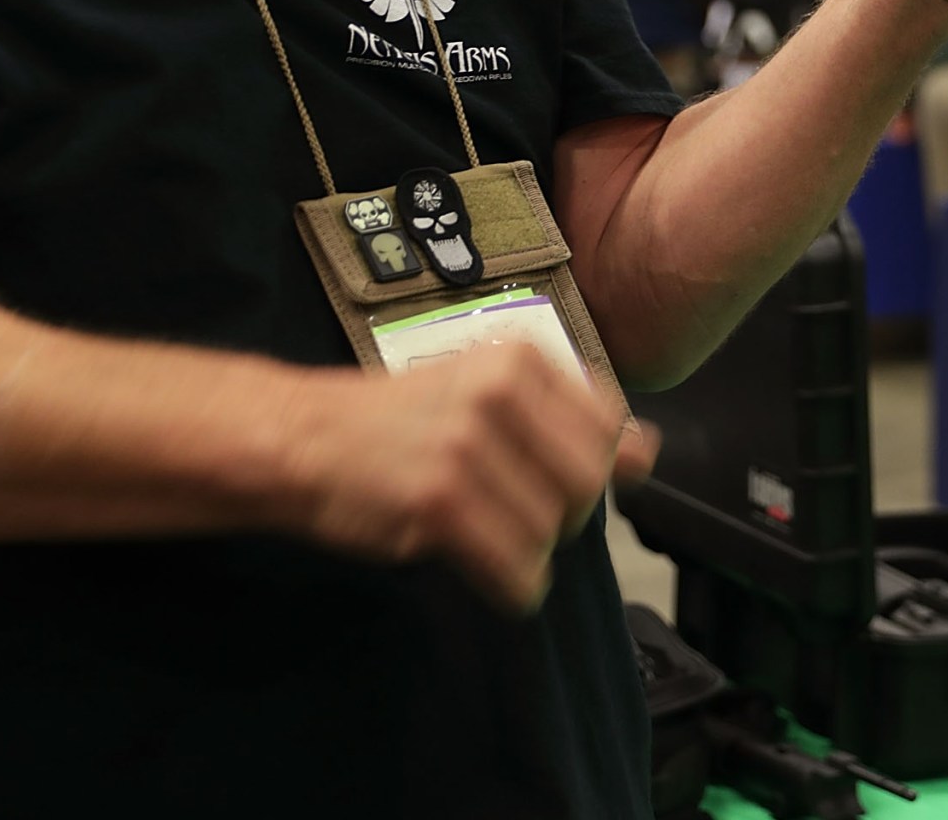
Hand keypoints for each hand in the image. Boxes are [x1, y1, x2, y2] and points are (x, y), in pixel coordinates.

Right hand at [279, 343, 662, 612]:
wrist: (298, 438)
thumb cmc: (398, 421)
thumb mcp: (487, 392)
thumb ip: (570, 421)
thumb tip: (649, 453)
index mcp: (520, 360)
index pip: (608, 429)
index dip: (589, 467)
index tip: (549, 475)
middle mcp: (499, 395)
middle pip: (588, 484)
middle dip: (565, 514)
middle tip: (516, 512)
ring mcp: (467, 447)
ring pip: (553, 532)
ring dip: (529, 551)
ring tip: (487, 534)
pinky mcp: (438, 502)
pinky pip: (515, 568)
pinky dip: (513, 586)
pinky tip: (492, 575)